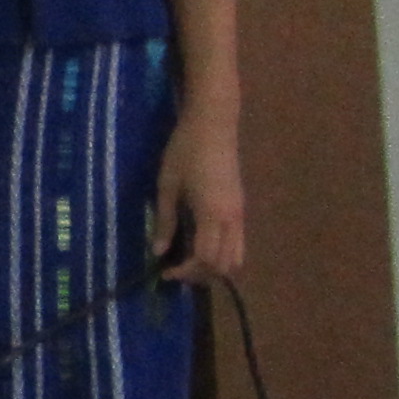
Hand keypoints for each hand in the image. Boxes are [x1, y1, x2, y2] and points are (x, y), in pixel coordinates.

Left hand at [151, 107, 245, 286]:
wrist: (213, 124)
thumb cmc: (185, 150)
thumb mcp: (167, 185)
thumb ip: (164, 220)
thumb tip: (158, 251)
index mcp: (213, 215)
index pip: (206, 259)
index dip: (186, 273)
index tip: (164, 272)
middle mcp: (233, 219)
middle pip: (225, 265)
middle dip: (200, 274)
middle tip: (175, 269)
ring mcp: (240, 214)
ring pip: (236, 257)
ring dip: (214, 267)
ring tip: (188, 260)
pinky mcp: (241, 208)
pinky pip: (237, 243)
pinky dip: (221, 253)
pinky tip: (199, 244)